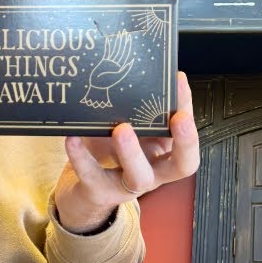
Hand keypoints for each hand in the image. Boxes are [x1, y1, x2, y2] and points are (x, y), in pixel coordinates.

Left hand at [54, 72, 200, 232]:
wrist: (86, 189)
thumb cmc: (113, 152)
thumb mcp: (129, 130)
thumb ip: (136, 110)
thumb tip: (134, 71)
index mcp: (165, 153)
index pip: (188, 133)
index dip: (188, 110)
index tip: (180, 82)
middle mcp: (154, 171)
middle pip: (182, 165)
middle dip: (185, 142)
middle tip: (179, 118)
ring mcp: (128, 185)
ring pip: (138, 176)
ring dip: (132, 152)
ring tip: (122, 129)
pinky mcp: (100, 191)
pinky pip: (92, 176)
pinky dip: (81, 157)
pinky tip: (72, 138)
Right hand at [79, 31, 136, 108]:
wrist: (97, 86)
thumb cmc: (107, 83)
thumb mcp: (118, 77)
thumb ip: (125, 69)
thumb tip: (131, 61)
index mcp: (121, 65)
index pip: (125, 52)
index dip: (127, 44)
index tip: (128, 36)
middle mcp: (116, 62)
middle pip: (121, 49)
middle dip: (123, 40)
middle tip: (124, 31)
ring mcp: (110, 61)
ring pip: (114, 49)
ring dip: (116, 42)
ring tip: (118, 34)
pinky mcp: (104, 61)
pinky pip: (107, 52)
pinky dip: (107, 46)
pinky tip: (108, 39)